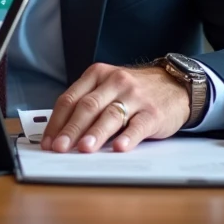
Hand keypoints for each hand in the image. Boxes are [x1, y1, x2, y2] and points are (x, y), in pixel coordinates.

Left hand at [41, 63, 190, 152]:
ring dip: (95, 133)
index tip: (48, 142)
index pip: (70, 99)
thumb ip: (87, 103)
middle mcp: (114, 82)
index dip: (56, 122)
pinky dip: (127, 137)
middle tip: (60, 148)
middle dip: (71, 130)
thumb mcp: (107, 86)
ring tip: (84, 148)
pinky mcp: (153, 112)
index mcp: (96, 74)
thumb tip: (61, 132)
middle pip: (87, 107)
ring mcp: (135, 96)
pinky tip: (119, 148)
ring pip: (110, 115)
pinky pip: (138, 125)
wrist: (175, 85)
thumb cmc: (134, 91)